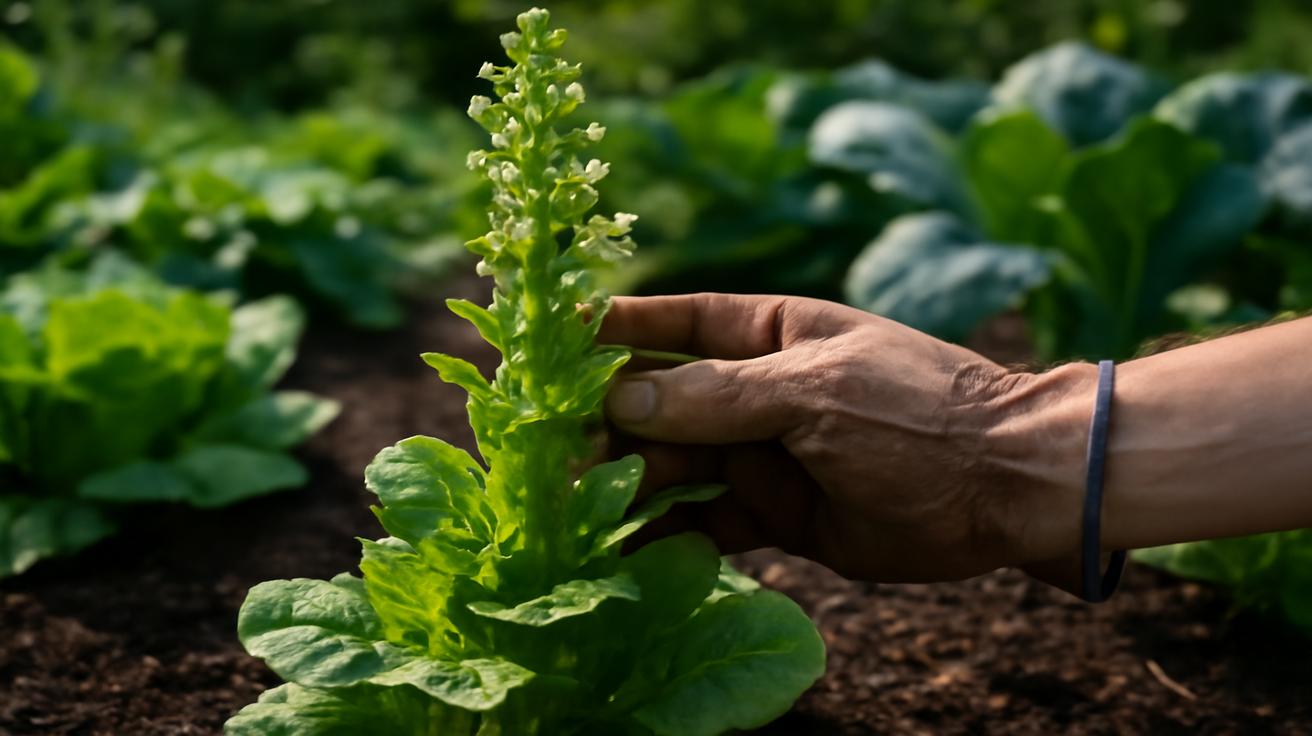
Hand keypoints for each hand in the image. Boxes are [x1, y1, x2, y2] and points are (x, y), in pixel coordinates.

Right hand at [599, 293, 1092, 582]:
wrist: (1005, 487)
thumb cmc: (917, 412)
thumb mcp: (813, 391)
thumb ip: (716, 395)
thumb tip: (621, 396)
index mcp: (769, 334)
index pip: (673, 324)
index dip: (611, 330)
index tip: (549, 341)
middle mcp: (758, 392)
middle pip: (661, 403)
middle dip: (606, 424)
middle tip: (550, 454)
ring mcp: (766, 454)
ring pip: (675, 466)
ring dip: (628, 484)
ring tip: (575, 511)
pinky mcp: (780, 515)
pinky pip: (709, 524)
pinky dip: (670, 537)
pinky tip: (628, 552)